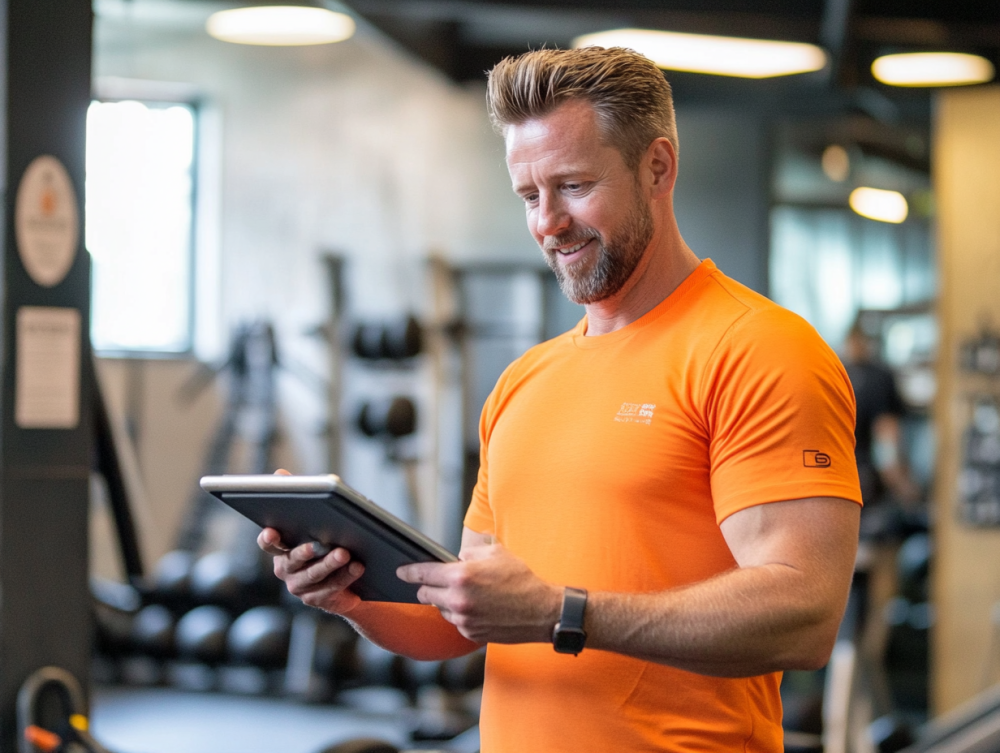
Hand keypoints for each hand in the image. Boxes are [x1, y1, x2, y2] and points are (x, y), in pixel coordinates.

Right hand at [257, 468, 364, 614]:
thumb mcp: (316, 515)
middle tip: (317, 545)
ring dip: (330, 564)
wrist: (349, 574)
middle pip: (293, 560)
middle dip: (305, 551)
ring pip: (313, 575)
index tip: (272, 531)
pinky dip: (345, 576)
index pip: (268, 543)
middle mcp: (285, 568)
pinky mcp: (317, 598)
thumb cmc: (329, 538)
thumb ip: (297, 494)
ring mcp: (299, 586)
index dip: (268, 538)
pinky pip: (331, 588)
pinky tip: (357, 566)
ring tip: (345, 554)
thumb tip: (279, 473)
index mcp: (281, 547)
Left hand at [397, 543, 561, 643]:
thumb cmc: (520, 578)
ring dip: (446, 602)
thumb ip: (469, 554)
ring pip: (441, 609)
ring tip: (468, 594)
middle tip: (435, 582)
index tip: (401, 572)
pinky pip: (456, 622)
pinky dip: (461, 614)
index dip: (409, 572)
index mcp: (462, 576)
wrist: (541, 611)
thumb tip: (455, 559)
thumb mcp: (495, 553)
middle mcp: (458, 600)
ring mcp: (464, 619)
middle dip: (427, 587)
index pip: (423, 573)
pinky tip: (478, 607)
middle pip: (426, 595)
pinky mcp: (470, 634)